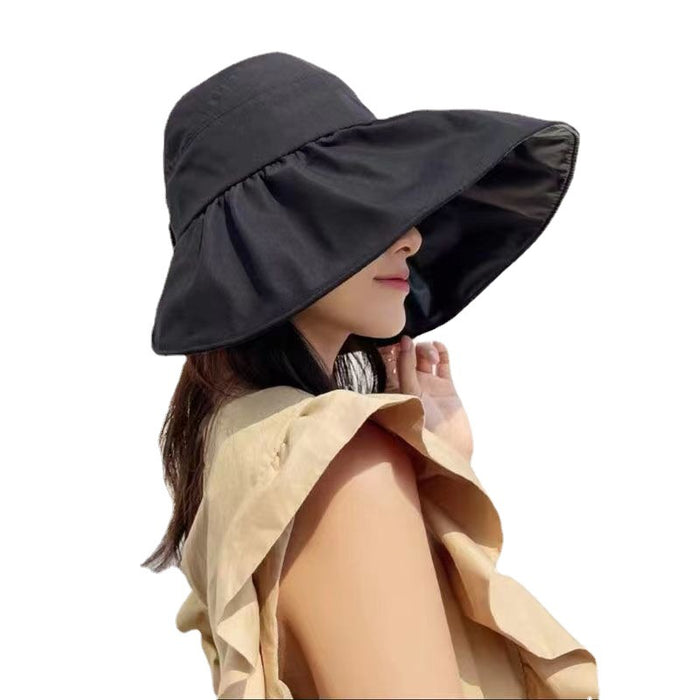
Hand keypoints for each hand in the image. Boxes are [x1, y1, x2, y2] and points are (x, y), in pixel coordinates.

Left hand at [378, 335, 473, 460]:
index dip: (394, 347)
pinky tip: (440, 349)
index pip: (390, 361)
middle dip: (413, 346)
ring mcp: (429, 385)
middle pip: (408, 354)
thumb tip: (404, 341)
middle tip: (417, 348)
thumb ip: (406, 369)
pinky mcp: (446, 387)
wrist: (447, 449)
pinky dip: (442, 351)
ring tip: (433, 357)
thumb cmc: (422, 427)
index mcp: (394, 389)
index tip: (399, 338)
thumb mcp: (410, 395)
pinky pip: (443, 363)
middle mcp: (410, 385)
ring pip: (425, 356)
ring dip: (428, 348)